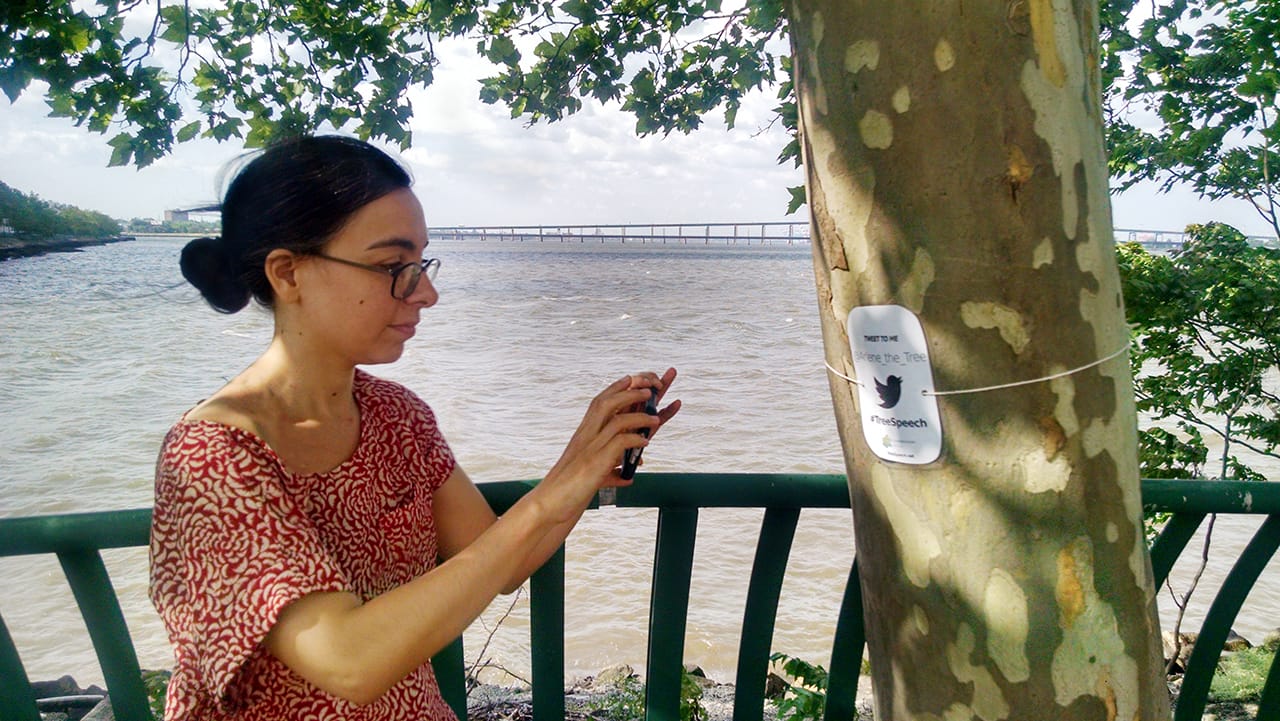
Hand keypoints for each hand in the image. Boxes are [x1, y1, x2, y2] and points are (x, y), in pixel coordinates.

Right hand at [537, 368, 680, 521]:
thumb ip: (610, 472)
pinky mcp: (595, 462)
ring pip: (617, 420)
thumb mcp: (593, 475)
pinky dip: (634, 440)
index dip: (618, 387)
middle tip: (651, 387)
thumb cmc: (569, 489)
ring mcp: (590, 447)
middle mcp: (586, 434)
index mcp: (584, 432)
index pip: (601, 401)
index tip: (634, 378)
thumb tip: (626, 477)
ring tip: (656, 418)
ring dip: (640, 416)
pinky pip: (619, 442)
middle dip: (631, 390)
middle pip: (608, 401)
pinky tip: (645, 444)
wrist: (550, 503)